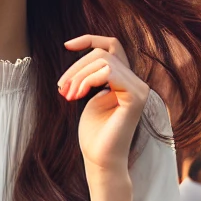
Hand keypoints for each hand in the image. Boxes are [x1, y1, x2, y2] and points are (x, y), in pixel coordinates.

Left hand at [58, 35, 151, 175]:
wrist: (101, 161)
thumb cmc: (94, 134)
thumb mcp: (89, 97)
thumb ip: (91, 76)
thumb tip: (82, 56)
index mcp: (125, 80)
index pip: (112, 46)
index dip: (89, 39)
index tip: (66, 45)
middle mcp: (136, 82)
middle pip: (102, 53)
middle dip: (76, 68)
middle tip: (61, 90)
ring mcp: (139, 89)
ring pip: (103, 61)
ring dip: (78, 76)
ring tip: (68, 96)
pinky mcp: (135, 98)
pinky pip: (109, 72)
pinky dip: (88, 80)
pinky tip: (78, 96)